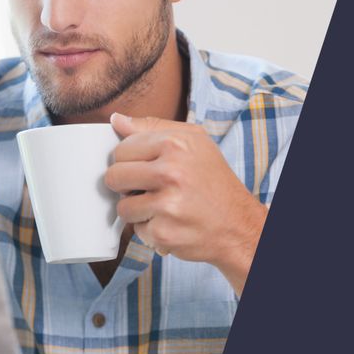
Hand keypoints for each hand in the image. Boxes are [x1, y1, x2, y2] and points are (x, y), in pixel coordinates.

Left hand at [105, 113, 266, 294]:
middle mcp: (171, 172)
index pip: (122, 149)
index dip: (131, 161)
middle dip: (128, 185)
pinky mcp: (164, 233)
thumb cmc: (215, 181)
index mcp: (175, 144)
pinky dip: (152, 229)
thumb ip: (153, 127)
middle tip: (152, 189)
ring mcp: (167, 205)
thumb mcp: (194, 141)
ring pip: (123, 206)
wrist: (239, 224)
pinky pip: (137, 230)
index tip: (148, 169)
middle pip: (115, 177)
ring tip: (164, 207)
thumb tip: (117, 120)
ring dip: (139, 210)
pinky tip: (172, 223)